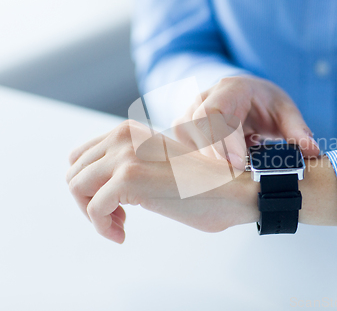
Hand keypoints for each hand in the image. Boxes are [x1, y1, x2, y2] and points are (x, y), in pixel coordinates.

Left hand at [66, 120, 259, 243]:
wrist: (233, 191)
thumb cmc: (203, 185)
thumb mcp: (159, 163)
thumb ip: (132, 164)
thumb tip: (102, 186)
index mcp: (130, 131)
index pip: (81, 156)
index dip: (90, 185)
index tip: (111, 204)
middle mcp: (123, 136)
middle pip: (75, 172)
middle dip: (88, 201)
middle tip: (115, 218)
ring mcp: (125, 155)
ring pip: (77, 187)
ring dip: (93, 214)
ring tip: (119, 226)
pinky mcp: (129, 178)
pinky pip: (93, 209)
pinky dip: (102, 227)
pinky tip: (122, 234)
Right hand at [173, 75, 319, 169]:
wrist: (244, 96)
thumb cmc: (264, 103)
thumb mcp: (285, 110)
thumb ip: (297, 129)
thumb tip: (312, 151)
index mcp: (230, 89)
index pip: (214, 114)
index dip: (221, 140)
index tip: (236, 164)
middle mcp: (202, 100)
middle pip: (199, 133)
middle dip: (217, 160)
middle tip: (241, 178)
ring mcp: (187, 117)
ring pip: (190, 148)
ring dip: (212, 167)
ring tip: (237, 174)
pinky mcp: (182, 135)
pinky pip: (187, 157)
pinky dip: (205, 171)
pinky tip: (223, 174)